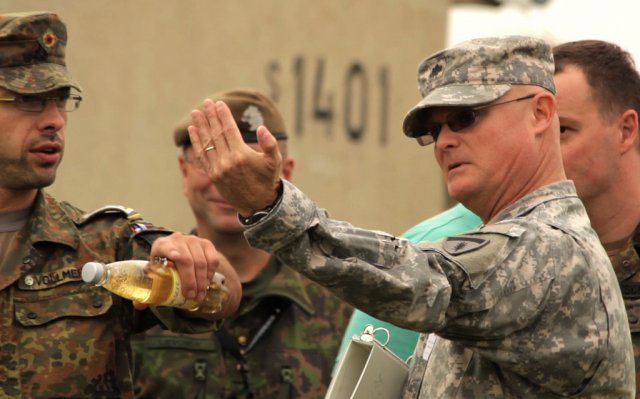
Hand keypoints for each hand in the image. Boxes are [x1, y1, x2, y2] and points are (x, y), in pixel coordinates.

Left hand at [147, 232, 218, 301]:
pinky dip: (210, 274)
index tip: (174, 260)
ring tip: (199, 295)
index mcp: (161, 245)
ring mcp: (194, 240)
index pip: (168, 248)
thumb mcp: (155, 276)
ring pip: (201, 262)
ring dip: (201, 281)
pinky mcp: (207, 244)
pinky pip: (212, 260)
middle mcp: (178, 239)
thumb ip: (147, 290)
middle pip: (187, 260)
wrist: (179, 255)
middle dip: (190, 281)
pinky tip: (206, 283)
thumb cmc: (164, 268)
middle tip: (191, 296)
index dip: (172, 252)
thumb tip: (139, 305)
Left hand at [187, 99, 281, 215]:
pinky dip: (196, 142)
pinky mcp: (212, 175)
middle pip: (215, 133)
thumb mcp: (274, 161)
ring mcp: (217, 169)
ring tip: (195, 113)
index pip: (228, 130)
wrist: (258, 204)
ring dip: (200, 126)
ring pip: (206, 143)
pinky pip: (201, 155)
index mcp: (241, 155)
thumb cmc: (268, 180)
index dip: (223, 115)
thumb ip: (269, 144)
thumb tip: (261, 128)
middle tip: (206, 102)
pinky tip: (193, 131)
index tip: (219, 104)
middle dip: (210, 117)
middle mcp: (227, 161)